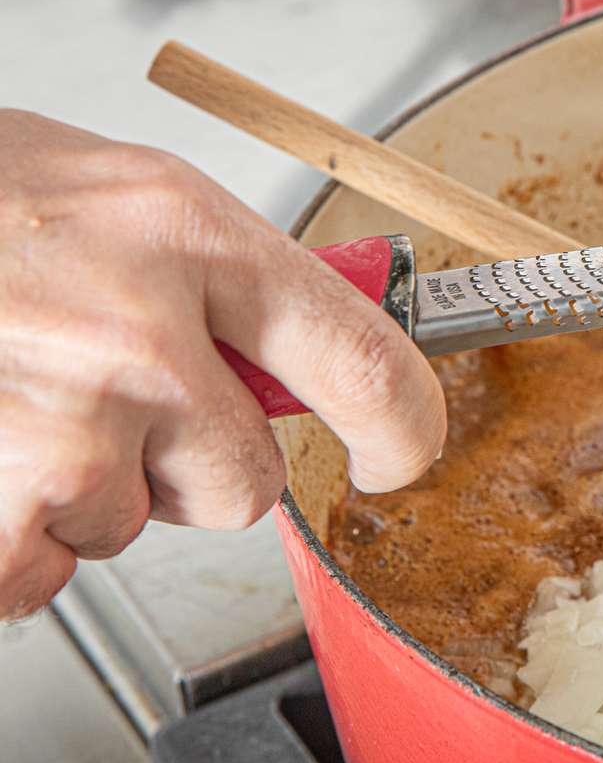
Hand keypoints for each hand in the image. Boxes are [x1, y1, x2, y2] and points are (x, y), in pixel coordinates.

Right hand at [0, 112, 444, 619]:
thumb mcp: (129, 193)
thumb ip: (230, 272)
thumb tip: (320, 340)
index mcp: (191, 236)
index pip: (362, 359)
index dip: (405, 428)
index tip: (400, 453)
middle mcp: (139, 332)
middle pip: (244, 480)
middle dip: (194, 467)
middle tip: (122, 406)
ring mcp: (63, 420)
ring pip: (134, 523)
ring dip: (89, 488)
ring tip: (26, 399)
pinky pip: (44, 570)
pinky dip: (15, 535)